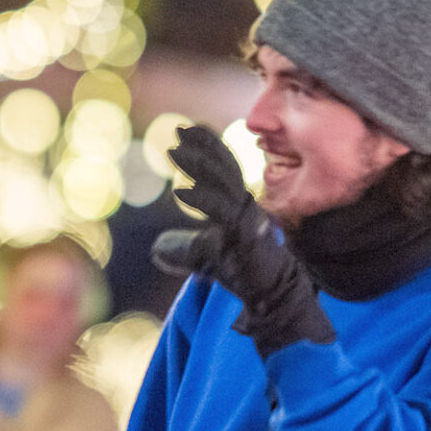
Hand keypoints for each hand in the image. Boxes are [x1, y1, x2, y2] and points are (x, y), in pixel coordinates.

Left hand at [151, 126, 333, 355]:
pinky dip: (202, 198)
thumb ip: (183, 248)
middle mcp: (247, 205)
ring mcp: (250, 218)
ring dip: (199, 164)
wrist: (274, 301)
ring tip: (174, 151)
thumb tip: (156, 249)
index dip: (206, 148)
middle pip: (225, 167)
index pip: (223, 169)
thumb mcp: (205, 257)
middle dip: (204, 145)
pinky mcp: (250, 235)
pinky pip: (224, 211)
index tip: (184, 133)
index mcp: (239, 205)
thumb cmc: (246, 275)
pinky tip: (179, 191)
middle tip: (179, 129)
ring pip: (225, 182)